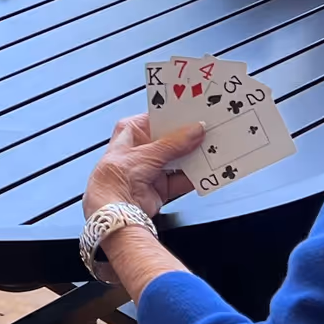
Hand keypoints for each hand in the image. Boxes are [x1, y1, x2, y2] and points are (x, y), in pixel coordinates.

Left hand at [84, 113, 203, 220]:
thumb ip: (175, 143)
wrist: (113, 212)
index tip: (192, 112)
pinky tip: (206, 173)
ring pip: (177, 160)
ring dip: (192, 157)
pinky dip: (193, 178)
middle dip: (187, 138)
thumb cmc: (115, 178)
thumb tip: (195, 130)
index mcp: (130, 134)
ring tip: (211, 150)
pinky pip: (180, 181)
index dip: (172, 116)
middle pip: (169, 140)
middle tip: (206, 130)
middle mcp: (140, 152)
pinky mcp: (159, 189)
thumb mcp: (147, 154)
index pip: (155, 119)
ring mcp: (150, 171)